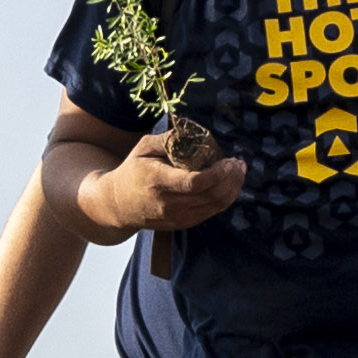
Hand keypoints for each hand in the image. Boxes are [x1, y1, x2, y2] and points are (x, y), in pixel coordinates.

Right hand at [95, 132, 251, 235]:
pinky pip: (212, 211)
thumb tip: (196, 133)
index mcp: (159, 182)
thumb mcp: (144, 147)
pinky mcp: (184, 223)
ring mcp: (178, 217)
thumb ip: (170, 139)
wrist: (119, 205)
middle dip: (231, 178)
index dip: (218, 173)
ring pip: (216, 205)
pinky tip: (229, 183)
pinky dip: (225, 197)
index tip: (229, 160)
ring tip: (238, 171)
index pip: (195, 182)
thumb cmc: (133, 171)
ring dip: (233, 188)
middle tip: (238, 162)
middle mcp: (170, 204)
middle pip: (211, 195)